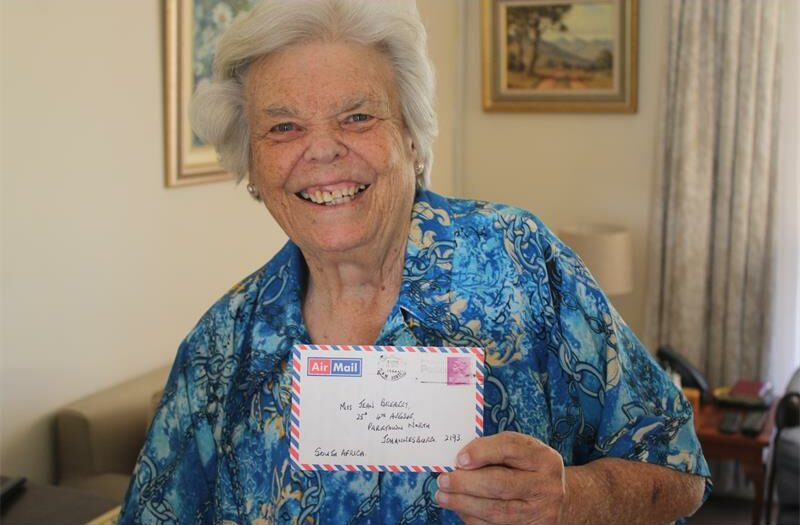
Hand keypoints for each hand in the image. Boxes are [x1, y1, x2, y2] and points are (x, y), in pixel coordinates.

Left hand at [435, 431, 566, 524]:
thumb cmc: (531, 470)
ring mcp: (539, 514)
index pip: (510, 449)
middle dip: (466, 483)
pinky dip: (473, 519)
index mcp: (544, 460)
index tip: (459, 459)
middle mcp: (546, 488)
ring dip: (464, 504)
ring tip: (443, 497)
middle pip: (501, 485)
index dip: (482, 452)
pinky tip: (460, 509)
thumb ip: (495, 449)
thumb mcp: (522, 451)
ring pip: (496, 511)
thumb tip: (460, 461)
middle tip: (444, 481)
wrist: (559, 501)